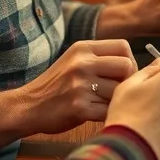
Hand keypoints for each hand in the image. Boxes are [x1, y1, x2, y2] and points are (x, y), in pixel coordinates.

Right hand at [15, 39, 136, 134]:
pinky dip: (107, 114)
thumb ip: (99, 57)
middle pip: (126, 66)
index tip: (125, 73)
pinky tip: (97, 113)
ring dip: (116, 100)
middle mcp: (82, 63)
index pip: (122, 46)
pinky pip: (108, 110)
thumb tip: (133, 64)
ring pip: (119, 91)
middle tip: (119, 90)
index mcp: (82, 48)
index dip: (130, 60)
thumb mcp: (74, 59)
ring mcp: (80, 85)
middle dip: (128, 80)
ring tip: (104, 103)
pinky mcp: (79, 107)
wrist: (27, 106)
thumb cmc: (55, 84)